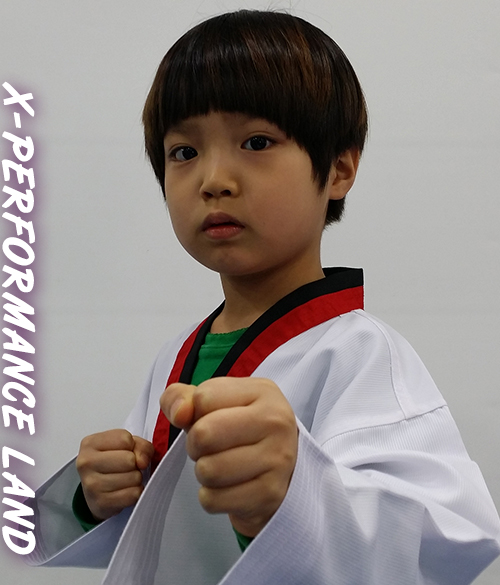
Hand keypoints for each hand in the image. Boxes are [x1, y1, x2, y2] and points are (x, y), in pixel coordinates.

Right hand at [76, 429, 153, 520]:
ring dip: (135, 479)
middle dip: (134, 464)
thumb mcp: (127, 446)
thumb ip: (140, 445)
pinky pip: (133, 494)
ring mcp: (92, 484)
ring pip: (134, 477)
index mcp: (90, 443)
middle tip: (125, 468)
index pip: (125, 439)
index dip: (132, 446)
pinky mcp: (101, 503)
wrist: (98, 492)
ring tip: (124, 480)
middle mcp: (86, 463)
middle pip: (129, 459)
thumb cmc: (113, 464)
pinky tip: (124, 491)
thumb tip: (142, 461)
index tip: (124, 452)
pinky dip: (135, 493)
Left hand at [160, 377, 297, 536]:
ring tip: (220, 465)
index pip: (203, 398)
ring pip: (207, 470)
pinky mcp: (270, 494)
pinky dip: (211, 496)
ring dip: (204, 472)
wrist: (279, 468)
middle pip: (203, 434)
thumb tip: (180, 413)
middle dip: (195, 444)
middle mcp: (276, 422)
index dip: (194, 413)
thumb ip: (181, 397)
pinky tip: (229, 486)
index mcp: (263, 392)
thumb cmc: (239, 429)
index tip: (212, 420)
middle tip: (210, 447)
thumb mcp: (213, 403)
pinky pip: (213, 500)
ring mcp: (277, 459)